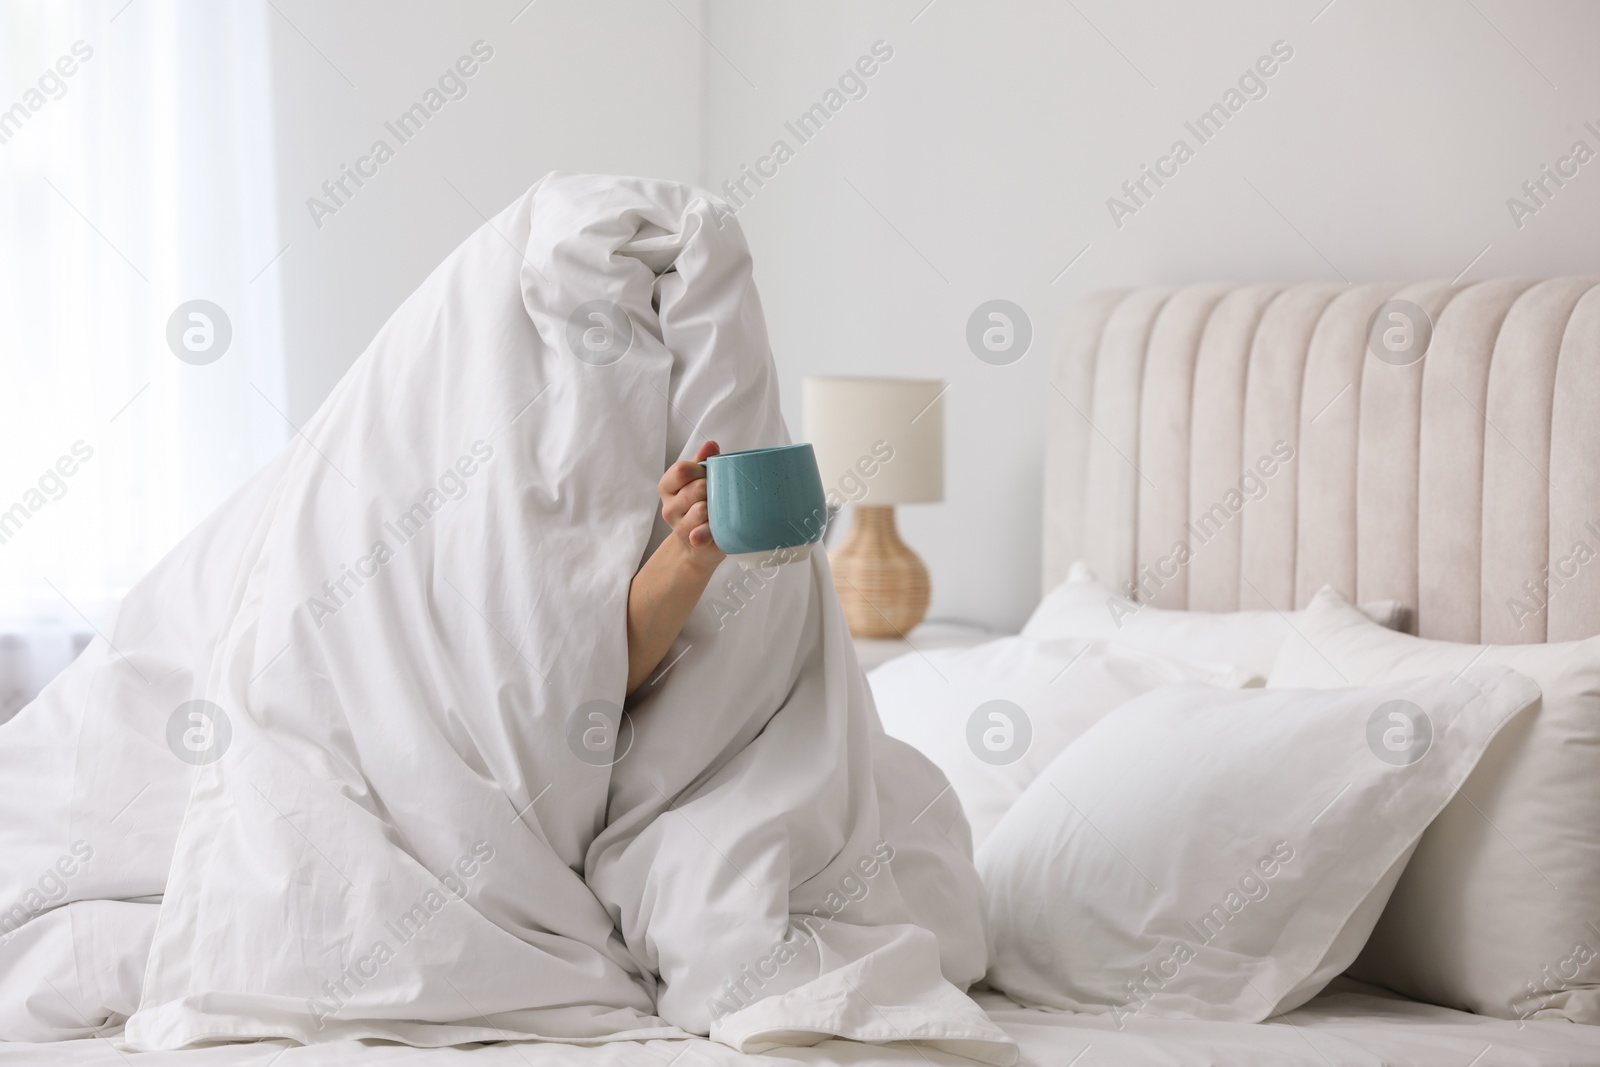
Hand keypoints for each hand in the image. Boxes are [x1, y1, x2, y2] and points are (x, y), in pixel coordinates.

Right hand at [658, 440, 724, 572]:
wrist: (700, 544)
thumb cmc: (701, 504)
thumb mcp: (699, 480)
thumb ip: (703, 461)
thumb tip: (711, 444)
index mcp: (668, 487)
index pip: (681, 470)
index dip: (699, 470)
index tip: (708, 475)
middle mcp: (669, 507)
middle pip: (695, 488)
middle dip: (712, 489)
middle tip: (718, 494)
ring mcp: (679, 526)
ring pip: (701, 509)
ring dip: (715, 508)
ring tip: (720, 510)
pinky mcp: (691, 541)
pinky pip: (701, 533)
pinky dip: (709, 531)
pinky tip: (713, 529)